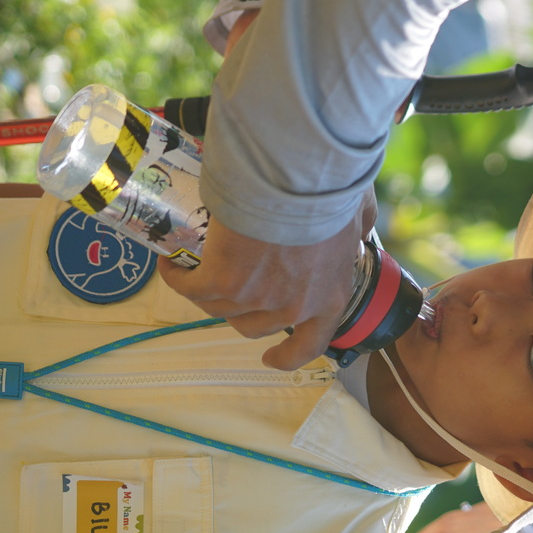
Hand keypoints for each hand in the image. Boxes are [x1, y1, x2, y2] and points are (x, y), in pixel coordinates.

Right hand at [158, 201, 373, 369]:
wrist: (296, 176)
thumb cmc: (331, 189)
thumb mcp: (360, 212)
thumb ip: (360, 226)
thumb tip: (358, 228)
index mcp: (329, 297)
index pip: (309, 344)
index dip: (288, 355)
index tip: (271, 357)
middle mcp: (293, 307)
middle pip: (254, 326)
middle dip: (240, 310)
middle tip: (229, 284)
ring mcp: (256, 297)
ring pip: (219, 309)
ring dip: (203, 293)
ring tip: (192, 270)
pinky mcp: (223, 280)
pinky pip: (191, 289)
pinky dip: (178, 279)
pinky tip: (171, 265)